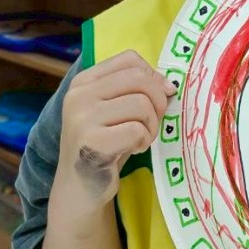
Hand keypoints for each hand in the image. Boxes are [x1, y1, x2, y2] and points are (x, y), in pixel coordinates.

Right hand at [60, 50, 174, 204]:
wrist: (80, 189)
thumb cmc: (105, 146)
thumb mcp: (116, 111)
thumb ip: (136, 91)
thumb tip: (169, 85)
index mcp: (83, 82)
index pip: (129, 59)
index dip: (153, 76)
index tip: (158, 98)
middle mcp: (78, 95)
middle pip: (139, 79)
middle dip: (157, 101)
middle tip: (152, 123)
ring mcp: (82, 118)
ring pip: (141, 104)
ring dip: (151, 125)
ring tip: (141, 138)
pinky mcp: (92, 142)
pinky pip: (137, 130)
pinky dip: (144, 140)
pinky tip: (134, 149)